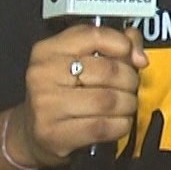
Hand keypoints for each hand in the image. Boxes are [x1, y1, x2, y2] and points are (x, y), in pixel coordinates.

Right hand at [14, 24, 145, 166]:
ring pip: (108, 101)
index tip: (133, 57)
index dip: (123, 45)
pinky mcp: (54, 133)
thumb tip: (138, 55)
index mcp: (48, 50)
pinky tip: (119, 122)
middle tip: (130, 86)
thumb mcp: (79, 60)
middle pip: (107, 71)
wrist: (32, 131)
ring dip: (127, 104)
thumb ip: (113, 45)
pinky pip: (102, 127)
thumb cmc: (61, 92)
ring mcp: (46, 105)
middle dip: (130, 80)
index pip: (94, 36)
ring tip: (126, 105)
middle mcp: (43, 74)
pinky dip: (120, 125)